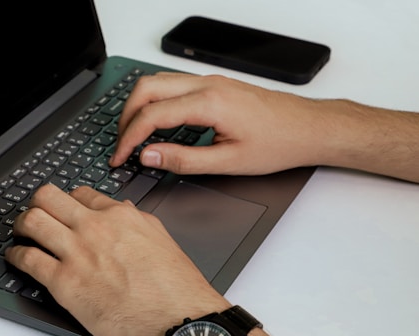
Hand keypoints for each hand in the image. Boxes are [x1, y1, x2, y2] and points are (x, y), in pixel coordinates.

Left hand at [4, 184, 228, 335]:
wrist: (180, 324)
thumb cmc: (177, 291)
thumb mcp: (161, 242)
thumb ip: (136, 224)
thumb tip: (121, 212)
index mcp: (122, 217)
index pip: (81, 194)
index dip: (67, 202)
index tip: (62, 211)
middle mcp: (97, 228)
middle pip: (49, 197)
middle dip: (37, 203)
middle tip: (34, 215)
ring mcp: (78, 253)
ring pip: (32, 220)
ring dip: (21, 225)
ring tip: (20, 234)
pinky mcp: (65, 283)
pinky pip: (26, 258)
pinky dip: (15, 256)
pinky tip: (16, 259)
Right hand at [109, 72, 326, 175]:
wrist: (308, 128)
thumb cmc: (278, 143)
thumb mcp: (228, 163)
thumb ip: (183, 160)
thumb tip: (149, 156)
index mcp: (209, 103)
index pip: (152, 115)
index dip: (129, 138)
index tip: (120, 157)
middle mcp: (206, 85)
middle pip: (146, 88)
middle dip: (126, 117)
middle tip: (121, 144)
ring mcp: (210, 81)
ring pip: (157, 82)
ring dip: (138, 106)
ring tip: (133, 135)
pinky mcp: (214, 85)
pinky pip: (172, 85)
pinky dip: (155, 102)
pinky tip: (156, 123)